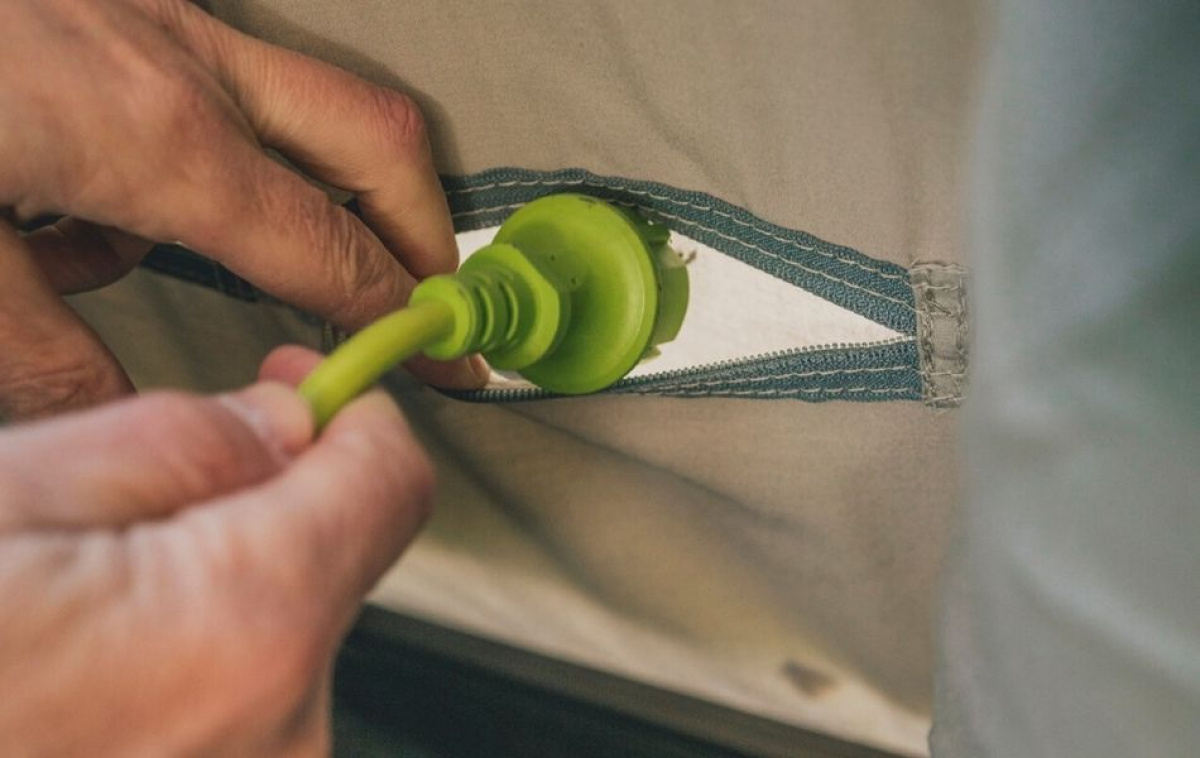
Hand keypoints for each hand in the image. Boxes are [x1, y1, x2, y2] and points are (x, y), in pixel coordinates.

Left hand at [0, 0, 485, 420]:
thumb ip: (40, 353)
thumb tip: (107, 412)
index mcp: (155, 140)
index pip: (328, 248)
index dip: (400, 315)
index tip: (445, 357)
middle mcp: (179, 65)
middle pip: (372, 140)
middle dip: (423, 225)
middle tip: (432, 294)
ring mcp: (154, 19)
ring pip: (294, 107)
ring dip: (290, 191)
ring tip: (179, 260)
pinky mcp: (115, 5)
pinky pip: (204, 83)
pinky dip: (184, 153)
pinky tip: (76, 195)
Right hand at [0, 346, 430, 754]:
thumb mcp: (3, 500)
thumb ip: (175, 447)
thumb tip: (282, 423)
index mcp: (242, 627)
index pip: (389, 483)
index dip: (353, 415)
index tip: (316, 391)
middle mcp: (277, 736)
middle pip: (330, 563)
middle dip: (258, 507)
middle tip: (132, 500)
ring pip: (275, 640)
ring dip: (207, 595)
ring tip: (70, 609)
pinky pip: (235, 713)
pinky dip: (185, 671)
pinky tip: (81, 679)